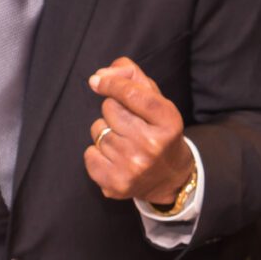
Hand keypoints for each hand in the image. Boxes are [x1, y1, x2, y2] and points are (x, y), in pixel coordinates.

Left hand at [83, 57, 193, 203]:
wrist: (171, 178)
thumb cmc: (158, 130)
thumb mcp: (156, 100)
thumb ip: (132, 76)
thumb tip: (99, 75)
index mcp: (168, 122)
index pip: (133, 93)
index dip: (111, 83)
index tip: (97, 80)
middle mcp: (152, 146)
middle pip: (110, 109)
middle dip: (114, 111)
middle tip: (129, 124)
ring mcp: (133, 167)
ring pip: (98, 130)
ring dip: (105, 131)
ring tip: (124, 142)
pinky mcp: (116, 184)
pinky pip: (89, 153)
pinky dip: (96, 152)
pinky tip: (115, 158)